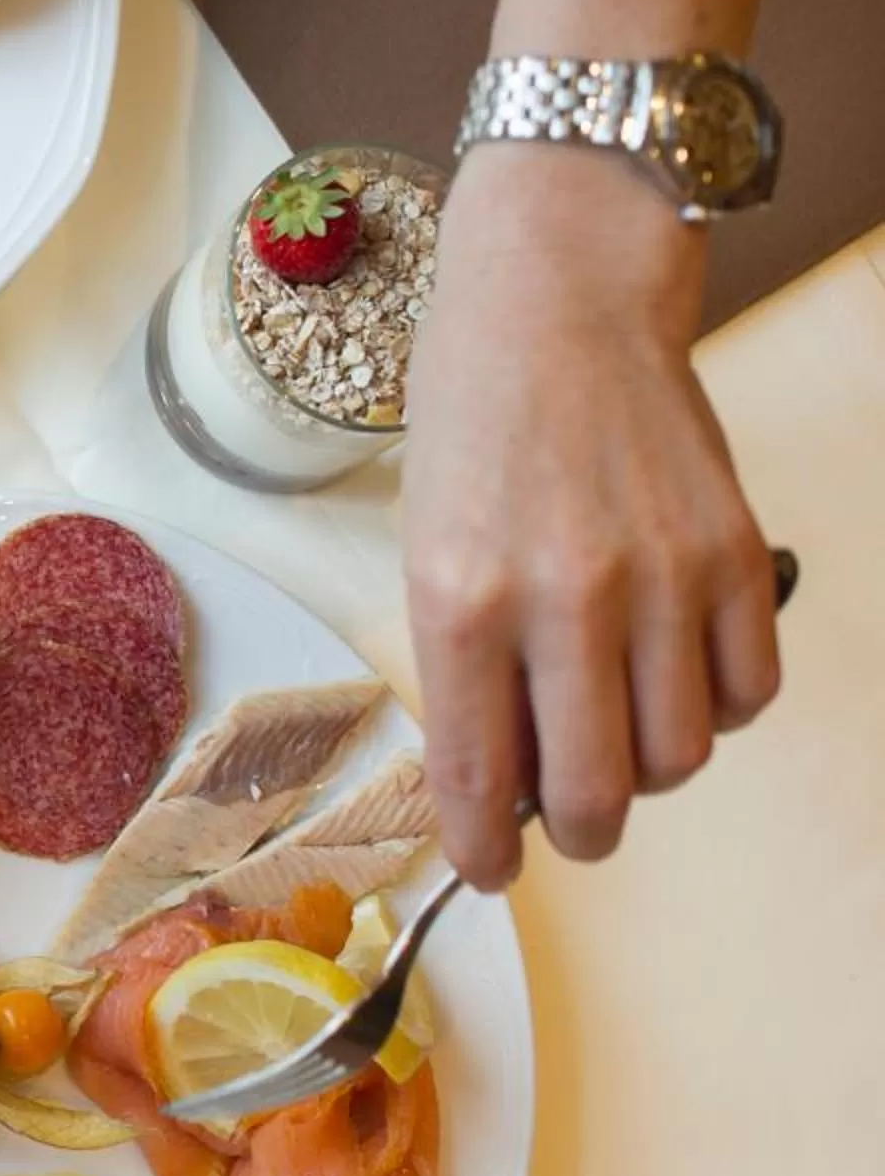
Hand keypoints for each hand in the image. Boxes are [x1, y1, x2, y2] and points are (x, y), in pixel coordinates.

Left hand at [400, 144, 779, 889]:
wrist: (558, 305)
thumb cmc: (474, 428)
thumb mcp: (426, 548)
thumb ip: (467, 664)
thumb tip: (503, 779)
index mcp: (461, 599)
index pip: (479, 776)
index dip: (485, 849)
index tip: (492, 870)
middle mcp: (564, 597)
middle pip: (597, 791)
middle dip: (580, 832)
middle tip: (570, 820)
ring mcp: (662, 576)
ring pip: (681, 757)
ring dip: (651, 771)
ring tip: (620, 733)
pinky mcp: (739, 552)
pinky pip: (749, 691)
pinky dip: (717, 708)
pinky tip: (677, 674)